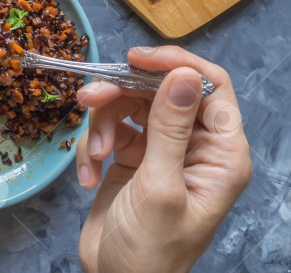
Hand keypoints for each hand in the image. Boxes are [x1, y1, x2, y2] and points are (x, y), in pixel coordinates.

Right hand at [76, 46, 251, 272]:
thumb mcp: (159, 186)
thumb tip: (182, 74)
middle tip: (89, 99)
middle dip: (121, 93)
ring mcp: (160, 151)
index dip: (175, 64)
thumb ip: (170, 127)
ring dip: (103, 125)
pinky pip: (108, 130)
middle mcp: (193, 146)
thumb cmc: (149, 249)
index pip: (209, 86)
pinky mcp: (130, 158)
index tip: (134, 58)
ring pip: (128, 106)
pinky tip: (87, 176)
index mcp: (219, 153)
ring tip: (93, 155)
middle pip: (159, 90)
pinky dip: (92, 148)